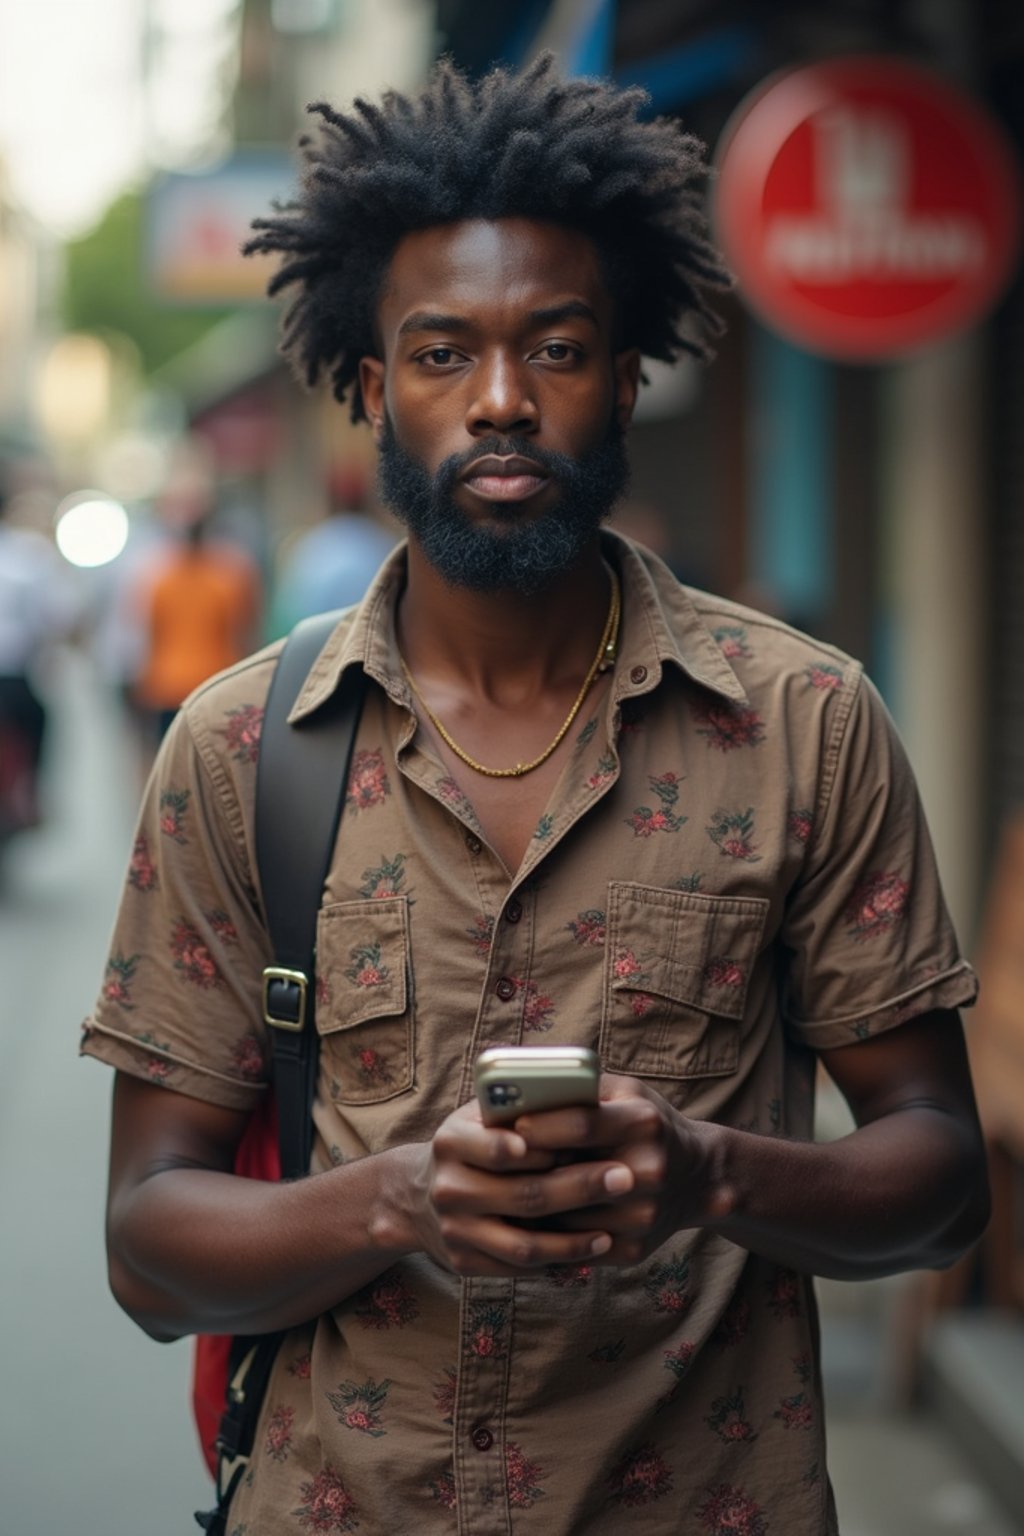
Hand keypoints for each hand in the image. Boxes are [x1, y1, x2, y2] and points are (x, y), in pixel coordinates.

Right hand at [403, 1097, 642, 1276]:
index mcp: (451, 1140)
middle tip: (624, 1178)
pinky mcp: (464, 1262)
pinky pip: (518, 1268)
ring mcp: (455, 1229)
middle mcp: (448, 1187)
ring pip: (524, 1244)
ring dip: (573, 1241)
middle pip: (524, 1195)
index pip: (503, 1147)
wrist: (421, 1196)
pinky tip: (590, 1249)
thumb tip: (586, 1100)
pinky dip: (557, 1262)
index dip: (545, 1146)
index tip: (588, 1144)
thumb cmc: (476, 1143)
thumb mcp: (484, 1116)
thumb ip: (521, 1107)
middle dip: (580, 1187)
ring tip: (610, 1231)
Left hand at [512, 1073, 731, 1265]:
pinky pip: (575, 1246)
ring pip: (566, 1218)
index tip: (511, 1126)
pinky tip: (525, 1223)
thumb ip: (582, 1089)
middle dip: (527, 1171)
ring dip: (529, 1210)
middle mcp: (647, 1170)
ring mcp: (642, 1215)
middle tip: (492, 1167)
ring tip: (499, 1196)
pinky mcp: (633, 1249)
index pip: (582, 1124)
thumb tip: (523, 1090)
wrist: (698, 1178)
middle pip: (570, 1176)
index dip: (542, 1125)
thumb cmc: (647, 1125)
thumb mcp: (626, 1094)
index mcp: (643, 1122)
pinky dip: (546, 1237)